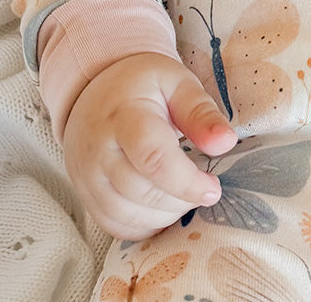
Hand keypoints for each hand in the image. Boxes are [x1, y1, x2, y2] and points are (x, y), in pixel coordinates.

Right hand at [63, 53, 236, 239]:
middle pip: (141, 192)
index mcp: (124, 115)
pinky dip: (145, 227)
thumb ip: (201, 112)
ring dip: (165, 216)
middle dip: (181, 199)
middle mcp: (98, 149)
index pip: (153, 157)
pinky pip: (115, 226)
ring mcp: (87, 176)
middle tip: (203, 189)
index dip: (186, 181)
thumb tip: (225, 142)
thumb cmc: (143, 85)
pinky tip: (164, 209)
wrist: (96, 90)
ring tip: (185, 197)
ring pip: (127, 215)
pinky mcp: (85, 195)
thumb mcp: (176, 83)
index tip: (213, 188)